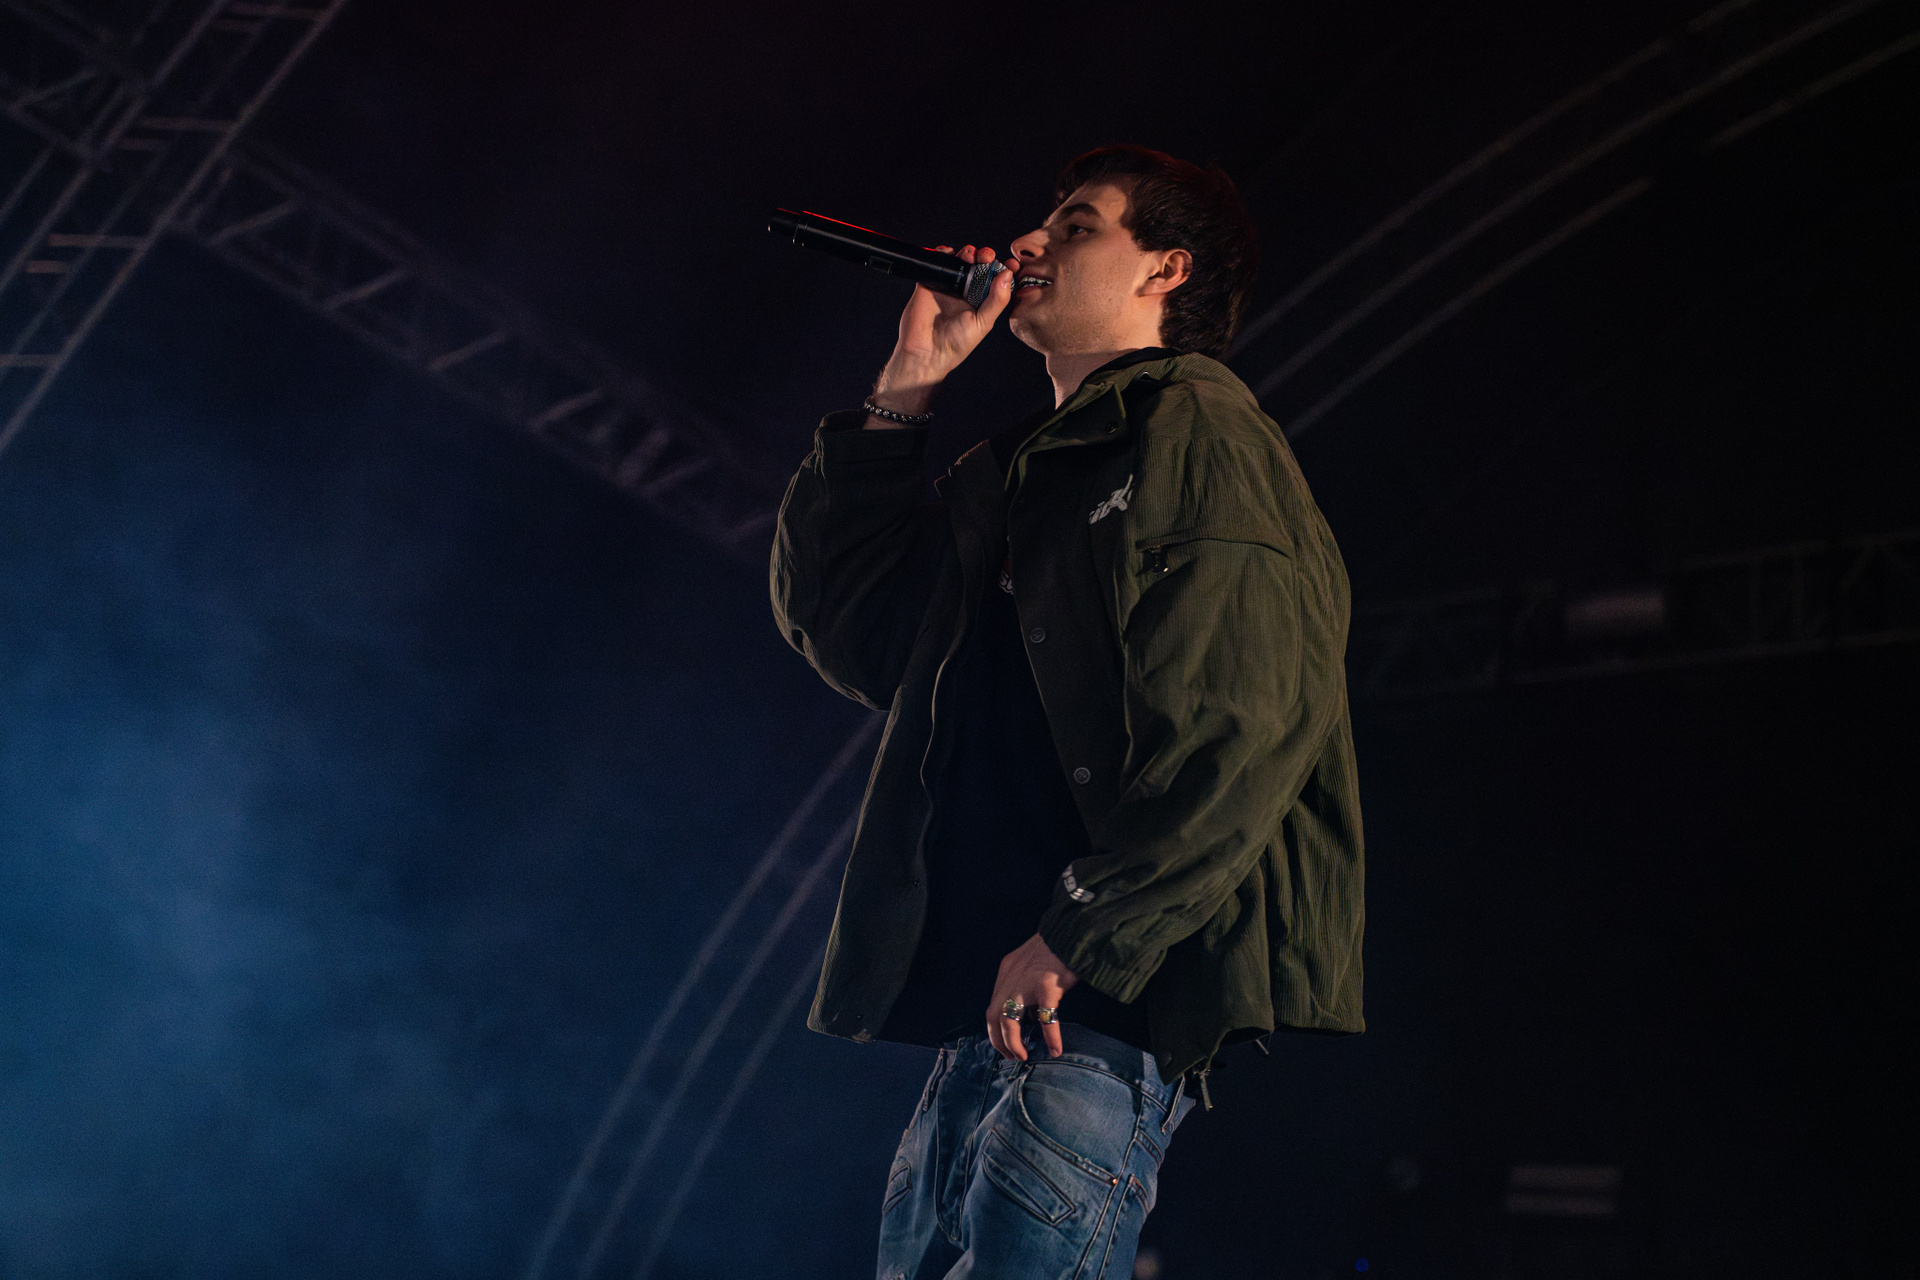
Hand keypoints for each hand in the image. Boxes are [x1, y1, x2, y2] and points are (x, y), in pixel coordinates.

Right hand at [867, 244, 1015, 421]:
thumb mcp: (983, 323)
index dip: (1003, 268)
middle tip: (986, 256)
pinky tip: (949, 253)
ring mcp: (948, 285)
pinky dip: (943, 252)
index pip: (996, 279)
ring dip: (967, 252)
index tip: (1011, 262)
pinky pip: (937, 261)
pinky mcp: (930, 282)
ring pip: (960, 260)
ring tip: (970, 256)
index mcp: (981, 301)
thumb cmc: (956, 344)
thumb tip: (1007, 274)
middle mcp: (966, 292)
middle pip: (979, 265)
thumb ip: (997, 300)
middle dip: (985, 256)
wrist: (926, 351)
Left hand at [986, 933, 1077, 1060]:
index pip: (993, 1005)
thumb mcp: (1031, 961)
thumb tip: (1029, 1012)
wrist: (1075, 930)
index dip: (995, 1028)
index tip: (1004, 1043)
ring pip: (1008, 1021)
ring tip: (1022, 1056)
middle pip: (994, 1016)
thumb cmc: (1059, 946)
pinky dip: (1050, 1037)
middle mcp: (1011, 977)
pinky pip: (1045, 1019)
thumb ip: (1024, 982)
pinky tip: (1055, 1050)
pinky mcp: (1047, 988)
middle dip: (999, 1040)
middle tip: (1011, 1056)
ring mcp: (1027, 983)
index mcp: (1007, 970)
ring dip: (1012, 1043)